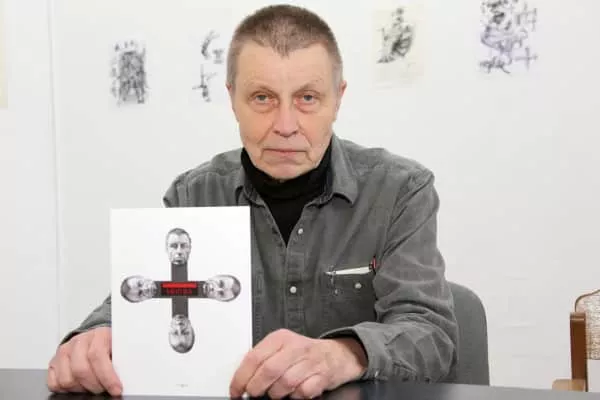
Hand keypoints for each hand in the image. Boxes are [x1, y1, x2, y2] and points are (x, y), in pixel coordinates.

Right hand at [46, 327, 121, 395]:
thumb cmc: (110, 345)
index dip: (107, 376)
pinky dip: (66, 390)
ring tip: (92, 386)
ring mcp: (64, 352)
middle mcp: (79, 341)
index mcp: (98, 334)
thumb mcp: (120, 348)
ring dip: (81, 388)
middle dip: (95, 385)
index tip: (116, 389)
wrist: (96, 338)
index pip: (97, 355)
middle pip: (81, 370)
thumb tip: (128, 377)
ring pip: (67, 379)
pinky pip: (54, 384)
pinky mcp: (53, 363)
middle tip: (104, 389)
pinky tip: (79, 385)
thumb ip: (121, 360)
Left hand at [229, 329, 366, 398]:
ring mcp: (309, 362)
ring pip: (284, 383)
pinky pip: (302, 392)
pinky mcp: (321, 376)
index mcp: (280, 338)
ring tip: (276, 392)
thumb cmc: (304, 352)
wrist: (336, 355)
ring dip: (277, 393)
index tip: (236, 390)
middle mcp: (295, 347)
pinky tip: (294, 392)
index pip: (254, 357)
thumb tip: (242, 378)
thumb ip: (263, 358)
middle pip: (268, 371)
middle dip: (256, 388)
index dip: (241, 377)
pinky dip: (295, 396)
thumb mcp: (282, 347)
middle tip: (254, 393)